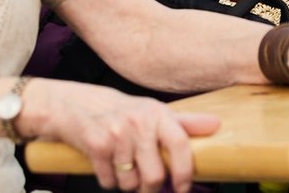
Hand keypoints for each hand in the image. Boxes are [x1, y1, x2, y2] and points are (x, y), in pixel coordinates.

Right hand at [23, 78, 219, 192]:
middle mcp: (139, 122)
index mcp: (157, 113)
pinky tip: (106, 165)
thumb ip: (183, 123)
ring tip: (122, 166)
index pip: (180, 144)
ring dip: (126, 184)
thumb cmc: (117, 110)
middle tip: (146, 184)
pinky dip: (107, 181)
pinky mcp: (96, 146)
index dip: (185, 172)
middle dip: (150, 188)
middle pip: (154, 176)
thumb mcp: (152, 111)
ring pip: (130, 183)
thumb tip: (217, 125)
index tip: (182, 188)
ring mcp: (117, 134)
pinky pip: (108, 182)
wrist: (71, 104)